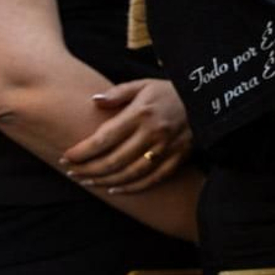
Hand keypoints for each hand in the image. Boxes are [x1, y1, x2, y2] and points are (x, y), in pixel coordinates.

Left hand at [61, 78, 192, 192]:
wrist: (208, 100)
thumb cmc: (170, 91)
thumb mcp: (144, 84)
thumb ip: (118, 93)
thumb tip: (94, 100)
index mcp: (141, 114)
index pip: (104, 138)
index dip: (82, 151)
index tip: (66, 157)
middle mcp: (153, 134)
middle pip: (113, 161)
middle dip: (88, 170)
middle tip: (72, 172)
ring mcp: (167, 149)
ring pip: (130, 174)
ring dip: (105, 181)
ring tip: (87, 182)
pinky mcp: (178, 158)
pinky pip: (152, 179)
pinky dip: (131, 188)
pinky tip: (115, 189)